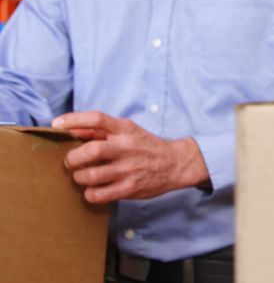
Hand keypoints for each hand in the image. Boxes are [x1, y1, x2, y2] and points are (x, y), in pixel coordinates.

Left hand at [52, 111, 210, 203]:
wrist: (176, 163)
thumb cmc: (146, 146)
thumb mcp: (128, 131)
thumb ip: (101, 130)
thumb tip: (71, 128)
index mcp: (125, 129)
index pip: (97, 119)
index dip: (73, 120)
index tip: (57, 125)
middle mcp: (127, 147)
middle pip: (91, 151)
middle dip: (73, 158)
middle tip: (70, 162)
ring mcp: (129, 169)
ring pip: (91, 175)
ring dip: (79, 177)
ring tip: (81, 177)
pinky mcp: (131, 188)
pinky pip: (100, 194)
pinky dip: (90, 194)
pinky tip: (93, 191)